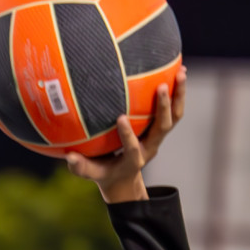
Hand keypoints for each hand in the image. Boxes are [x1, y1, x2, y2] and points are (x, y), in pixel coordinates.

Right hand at [66, 65, 186, 202]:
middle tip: (162, 86)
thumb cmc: (104, 173)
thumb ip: (80, 166)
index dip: (127, 134)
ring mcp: (158, 137)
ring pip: (174, 116)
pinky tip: (175, 72)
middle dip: (164, 107)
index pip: (131, 146)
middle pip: (163, 126)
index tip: (120, 117)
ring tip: (180, 72)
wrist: (124, 177)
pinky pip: (172, 110)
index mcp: (133, 159)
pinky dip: (176, 92)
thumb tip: (68, 157)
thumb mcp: (92, 172)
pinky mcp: (160, 129)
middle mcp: (150, 147)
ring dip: (178, 95)